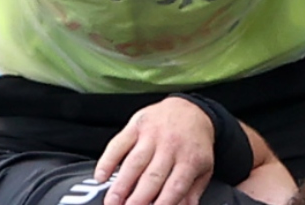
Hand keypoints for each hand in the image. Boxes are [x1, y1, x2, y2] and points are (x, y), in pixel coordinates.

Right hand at [95, 96, 215, 204]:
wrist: (191, 109)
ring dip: (120, 185)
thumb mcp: (204, 166)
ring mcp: (152, 135)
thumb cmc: (194, 143)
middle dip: (138, 198)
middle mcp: (171, 146)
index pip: (176, 186)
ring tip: (112, 201)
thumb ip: (192, 191)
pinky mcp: (137, 126)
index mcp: (190, 159)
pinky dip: (107, 161)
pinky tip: (101, 176)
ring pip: (134, 162)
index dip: (163, 203)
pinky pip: (119, 144)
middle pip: (152, 177)